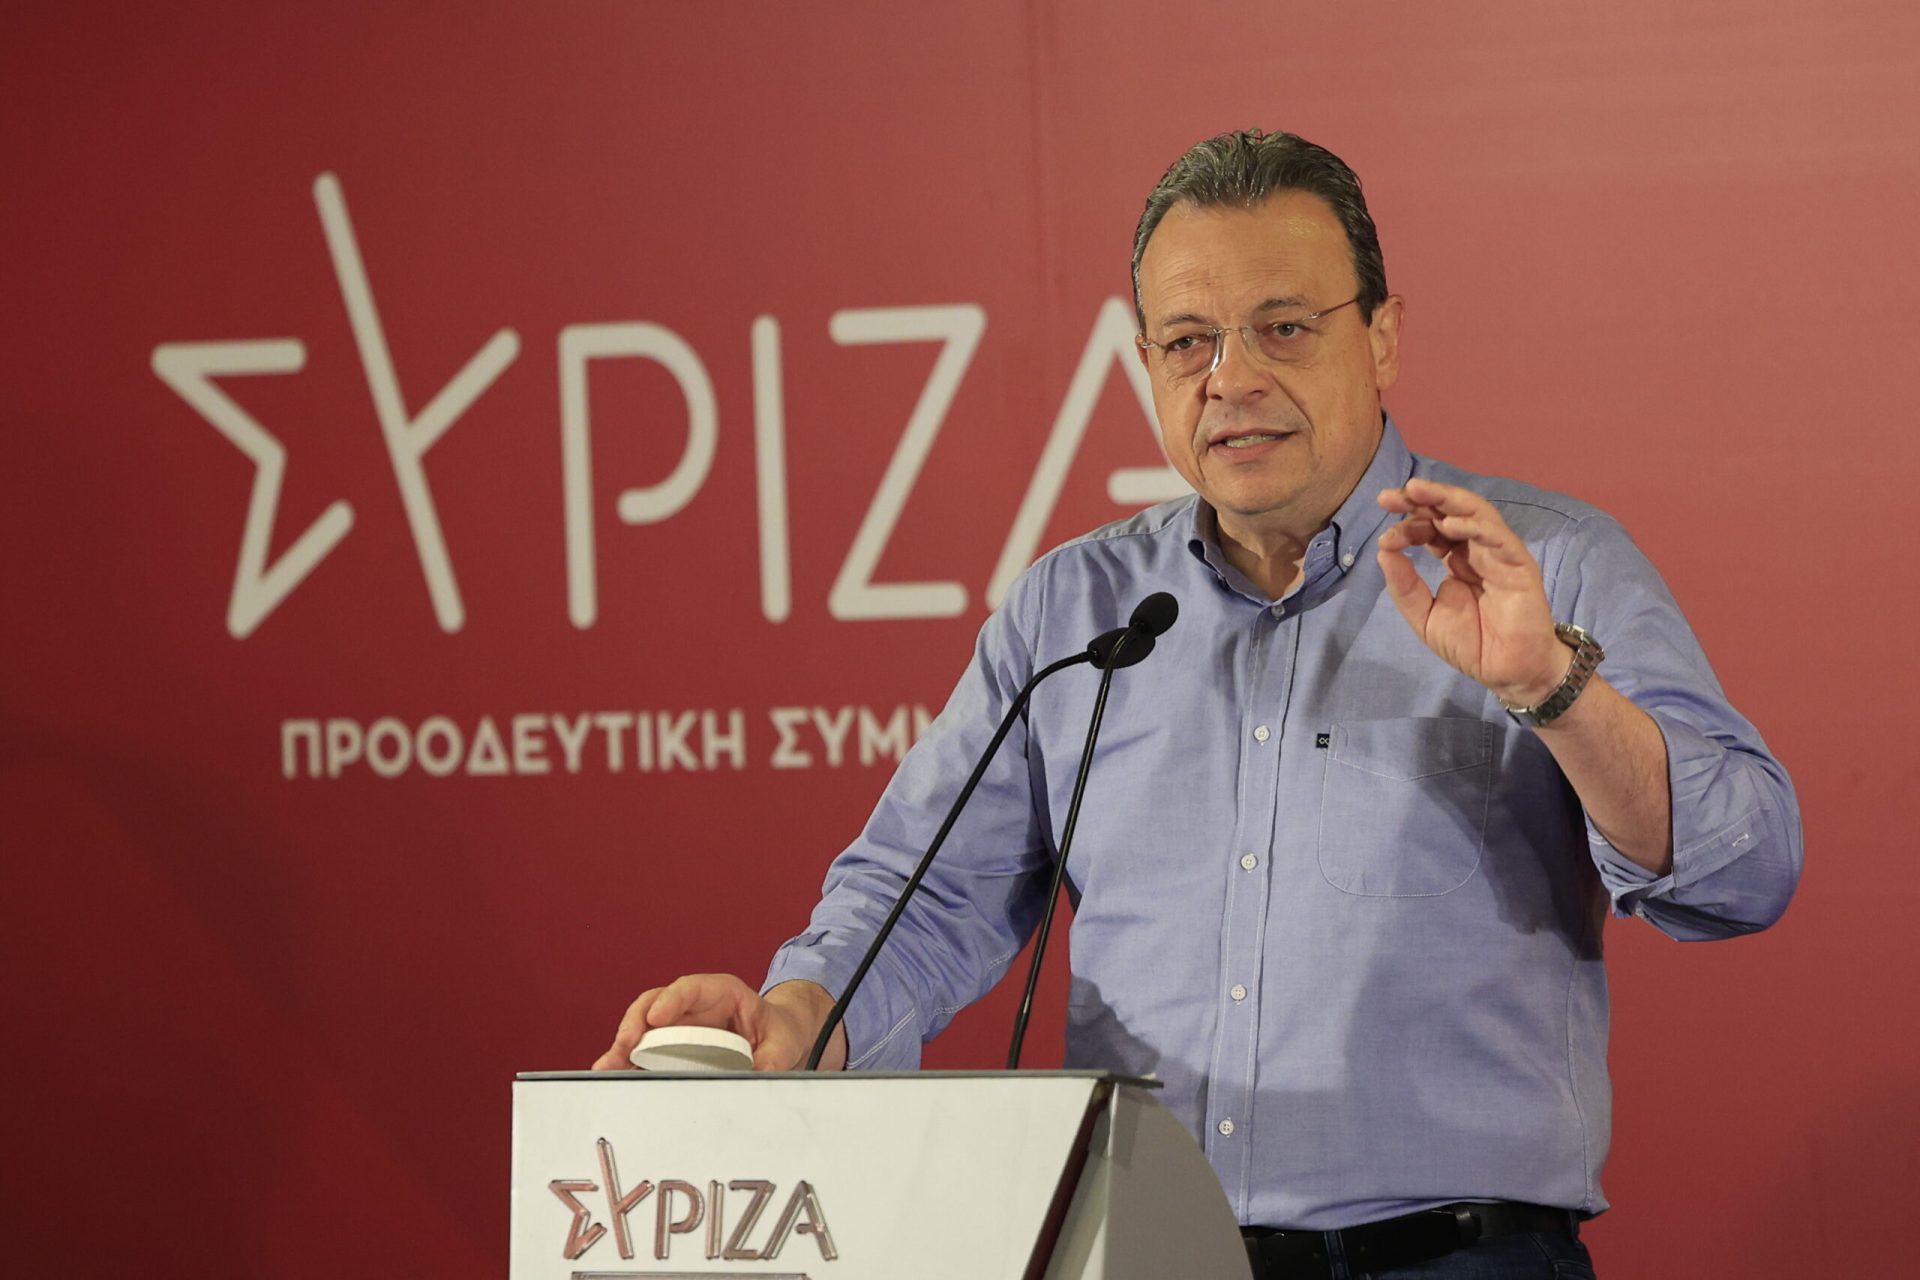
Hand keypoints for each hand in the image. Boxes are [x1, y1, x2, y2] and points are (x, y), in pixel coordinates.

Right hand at [591, 975, 844, 1071]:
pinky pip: (646, 1051)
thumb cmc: (781, 1033)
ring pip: (643, 1028)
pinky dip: (629, 1063)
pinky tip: (614, 1077)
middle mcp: (695, 1006)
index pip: (692, 987)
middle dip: (636, 1024)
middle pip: (656, 1005)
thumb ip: (771, 1060)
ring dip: (623, 1047)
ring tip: (607, 1067)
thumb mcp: (784, 1043)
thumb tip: (755, 1078)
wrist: (781, 1040)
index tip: (657, 1017)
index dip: (671, 999)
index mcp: (724, 994)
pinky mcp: (672, 1048)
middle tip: (624, 1046)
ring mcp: (680, 1026)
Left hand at [1375, 477, 1568, 706]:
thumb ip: (1405, 586)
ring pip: (1474, 513)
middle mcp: (1477, 550)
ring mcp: (1498, 553)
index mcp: (1456, 559)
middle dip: (1421, 499)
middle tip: (1390, 496)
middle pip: (1449, 512)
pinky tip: (1448, 524)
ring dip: (1445, 499)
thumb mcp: (1425, 617)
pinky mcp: (1518, 563)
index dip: (1408, 523)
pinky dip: (1473, 525)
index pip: (1430, 529)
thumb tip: (1383, 550)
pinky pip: (1496, 536)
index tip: (1385, 532)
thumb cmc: (1472, 644)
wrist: (1507, 671)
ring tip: (1417, 492)